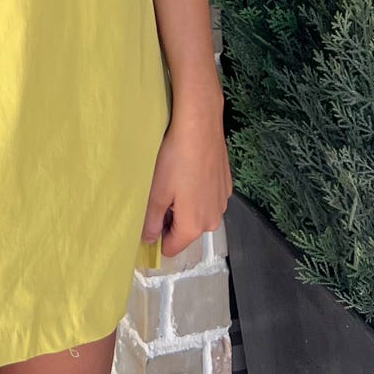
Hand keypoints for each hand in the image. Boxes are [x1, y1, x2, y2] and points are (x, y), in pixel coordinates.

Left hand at [142, 90, 231, 259]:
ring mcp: (222, 203)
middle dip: (171, 218)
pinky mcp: (226, 186)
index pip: (171, 248)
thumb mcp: (156, 192)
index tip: (147, 218)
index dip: (156, 237)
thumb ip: (150, 221)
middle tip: (160, 192)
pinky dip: (196, 191)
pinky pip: (207, 199)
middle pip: (185, 231)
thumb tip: (148, 239)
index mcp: (194, 226)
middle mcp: (213, 220)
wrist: (200, 125)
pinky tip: (189, 171)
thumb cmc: (177, 157)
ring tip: (174, 179)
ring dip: (184, 205)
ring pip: (196, 214)